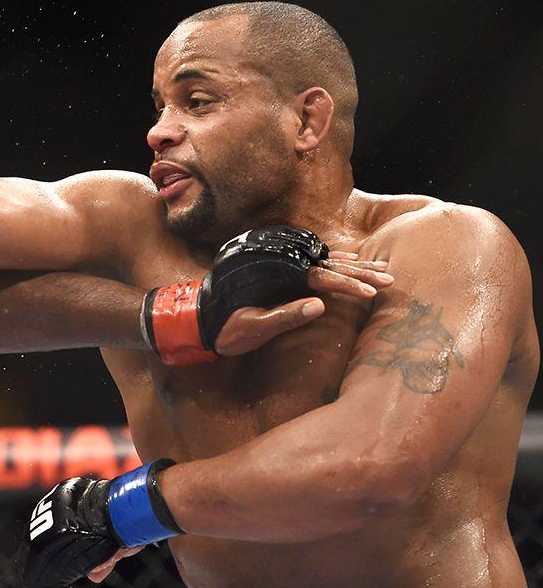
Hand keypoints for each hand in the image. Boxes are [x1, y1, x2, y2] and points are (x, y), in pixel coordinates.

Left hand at [143, 226, 393, 364]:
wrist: (197, 316)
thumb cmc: (222, 328)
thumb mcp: (251, 328)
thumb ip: (284, 316)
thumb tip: (320, 305)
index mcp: (277, 276)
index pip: (322, 277)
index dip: (349, 284)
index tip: (373, 293)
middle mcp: (278, 264)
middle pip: (327, 264)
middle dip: (360, 271)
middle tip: (390, 278)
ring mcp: (277, 265)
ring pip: (322, 260)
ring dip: (352, 265)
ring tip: (380, 269)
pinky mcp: (276, 269)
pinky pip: (310, 261)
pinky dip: (333, 261)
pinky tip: (349, 261)